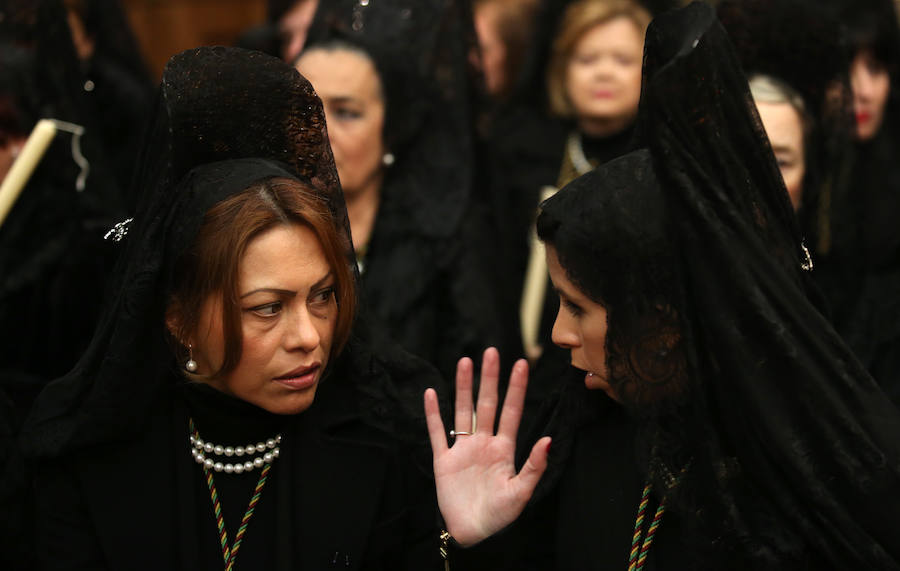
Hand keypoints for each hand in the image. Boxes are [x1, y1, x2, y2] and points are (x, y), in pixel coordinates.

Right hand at [424, 347, 550, 546]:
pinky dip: (433, 414)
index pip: (511, 412)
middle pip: (486, 404)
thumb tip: (548, 440)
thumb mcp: (521, 493)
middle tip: (491, 352)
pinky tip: (432, 394)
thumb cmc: (500, 516)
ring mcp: (463, 450)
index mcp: (504, 449)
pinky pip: (437, 433)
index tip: (521, 364)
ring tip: (465, 362)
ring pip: (462, 412)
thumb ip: (533, 466)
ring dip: (463, 388)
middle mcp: (483, 443)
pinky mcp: (443, 461)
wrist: (473, 533)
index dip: (516, 389)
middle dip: (489, 379)